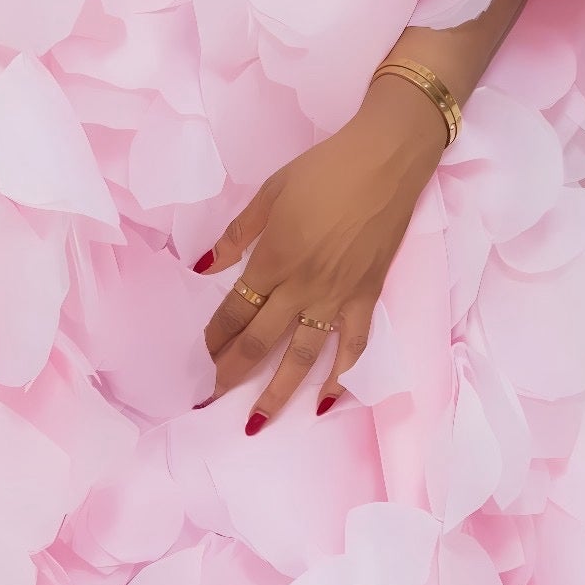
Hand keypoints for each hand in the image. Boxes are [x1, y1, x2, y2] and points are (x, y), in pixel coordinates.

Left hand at [197, 78, 446, 426]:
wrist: (387, 161)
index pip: (234, 310)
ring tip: (256, 422)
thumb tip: (203, 266)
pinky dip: (341, 378)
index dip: (213, 338)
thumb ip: (238, 234)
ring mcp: (338, 297)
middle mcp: (303, 286)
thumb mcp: (270, 192)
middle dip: (231, 374)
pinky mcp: (368, 298)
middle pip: (260, 342)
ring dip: (277, 393)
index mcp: (274, 258)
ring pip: (303, 357)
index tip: (198, 358)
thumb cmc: (325, 169)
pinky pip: (353, 347)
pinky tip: (326, 402)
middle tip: (208, 402)